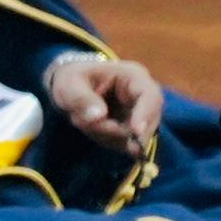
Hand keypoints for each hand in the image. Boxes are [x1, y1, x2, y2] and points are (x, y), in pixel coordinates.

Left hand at [43, 53, 163, 152]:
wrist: (72, 87)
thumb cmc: (73, 79)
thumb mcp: (69, 85)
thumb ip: (81, 99)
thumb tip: (98, 117)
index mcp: (133, 76)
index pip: (150, 96)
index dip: (146, 115)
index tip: (136, 132)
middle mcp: (142, 96)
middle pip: (147, 122)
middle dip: (118, 131)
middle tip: (89, 127)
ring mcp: (139, 114)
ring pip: (133, 136)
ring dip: (106, 135)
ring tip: (82, 120)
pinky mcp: (132, 129)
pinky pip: (124, 143)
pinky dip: (105, 140)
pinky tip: (90, 128)